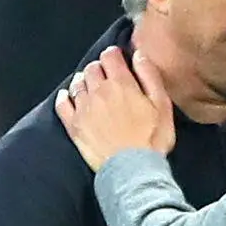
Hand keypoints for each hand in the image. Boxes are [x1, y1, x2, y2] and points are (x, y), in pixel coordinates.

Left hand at [54, 46, 174, 169]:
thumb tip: (138, 55)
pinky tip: (67, 96)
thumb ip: (150, 77)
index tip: (118, 59)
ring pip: (77, 83)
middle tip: (107, 75)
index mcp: (121, 84)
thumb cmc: (153, 139)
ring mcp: (83, 109)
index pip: (110, 56)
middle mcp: (98, 92)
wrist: (133, 170)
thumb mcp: (162, 105)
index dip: (114, 54)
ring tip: (91, 85)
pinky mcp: (74, 126)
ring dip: (84, 80)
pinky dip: (64, 97)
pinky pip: (62, 105)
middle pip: (93, 68)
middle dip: (100, 67)